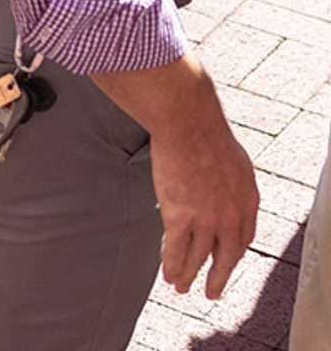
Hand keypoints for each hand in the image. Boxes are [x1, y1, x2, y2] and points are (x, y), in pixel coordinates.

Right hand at [91, 54, 257, 300]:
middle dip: (217, 277)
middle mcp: (231, 216)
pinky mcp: (180, 216)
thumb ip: (232, 179)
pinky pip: (175, 249)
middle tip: (210, 291)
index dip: (232, 254)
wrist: (187, 122)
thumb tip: (224, 183)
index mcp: (247, 201)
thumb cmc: (205, 129)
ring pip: (198, 258)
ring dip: (189, 276)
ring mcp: (206, 219)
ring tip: (181, 288)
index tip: (224, 262)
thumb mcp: (235, 158)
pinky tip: (167, 275)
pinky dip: (171, 265)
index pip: (244, 238)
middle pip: (225, 256)